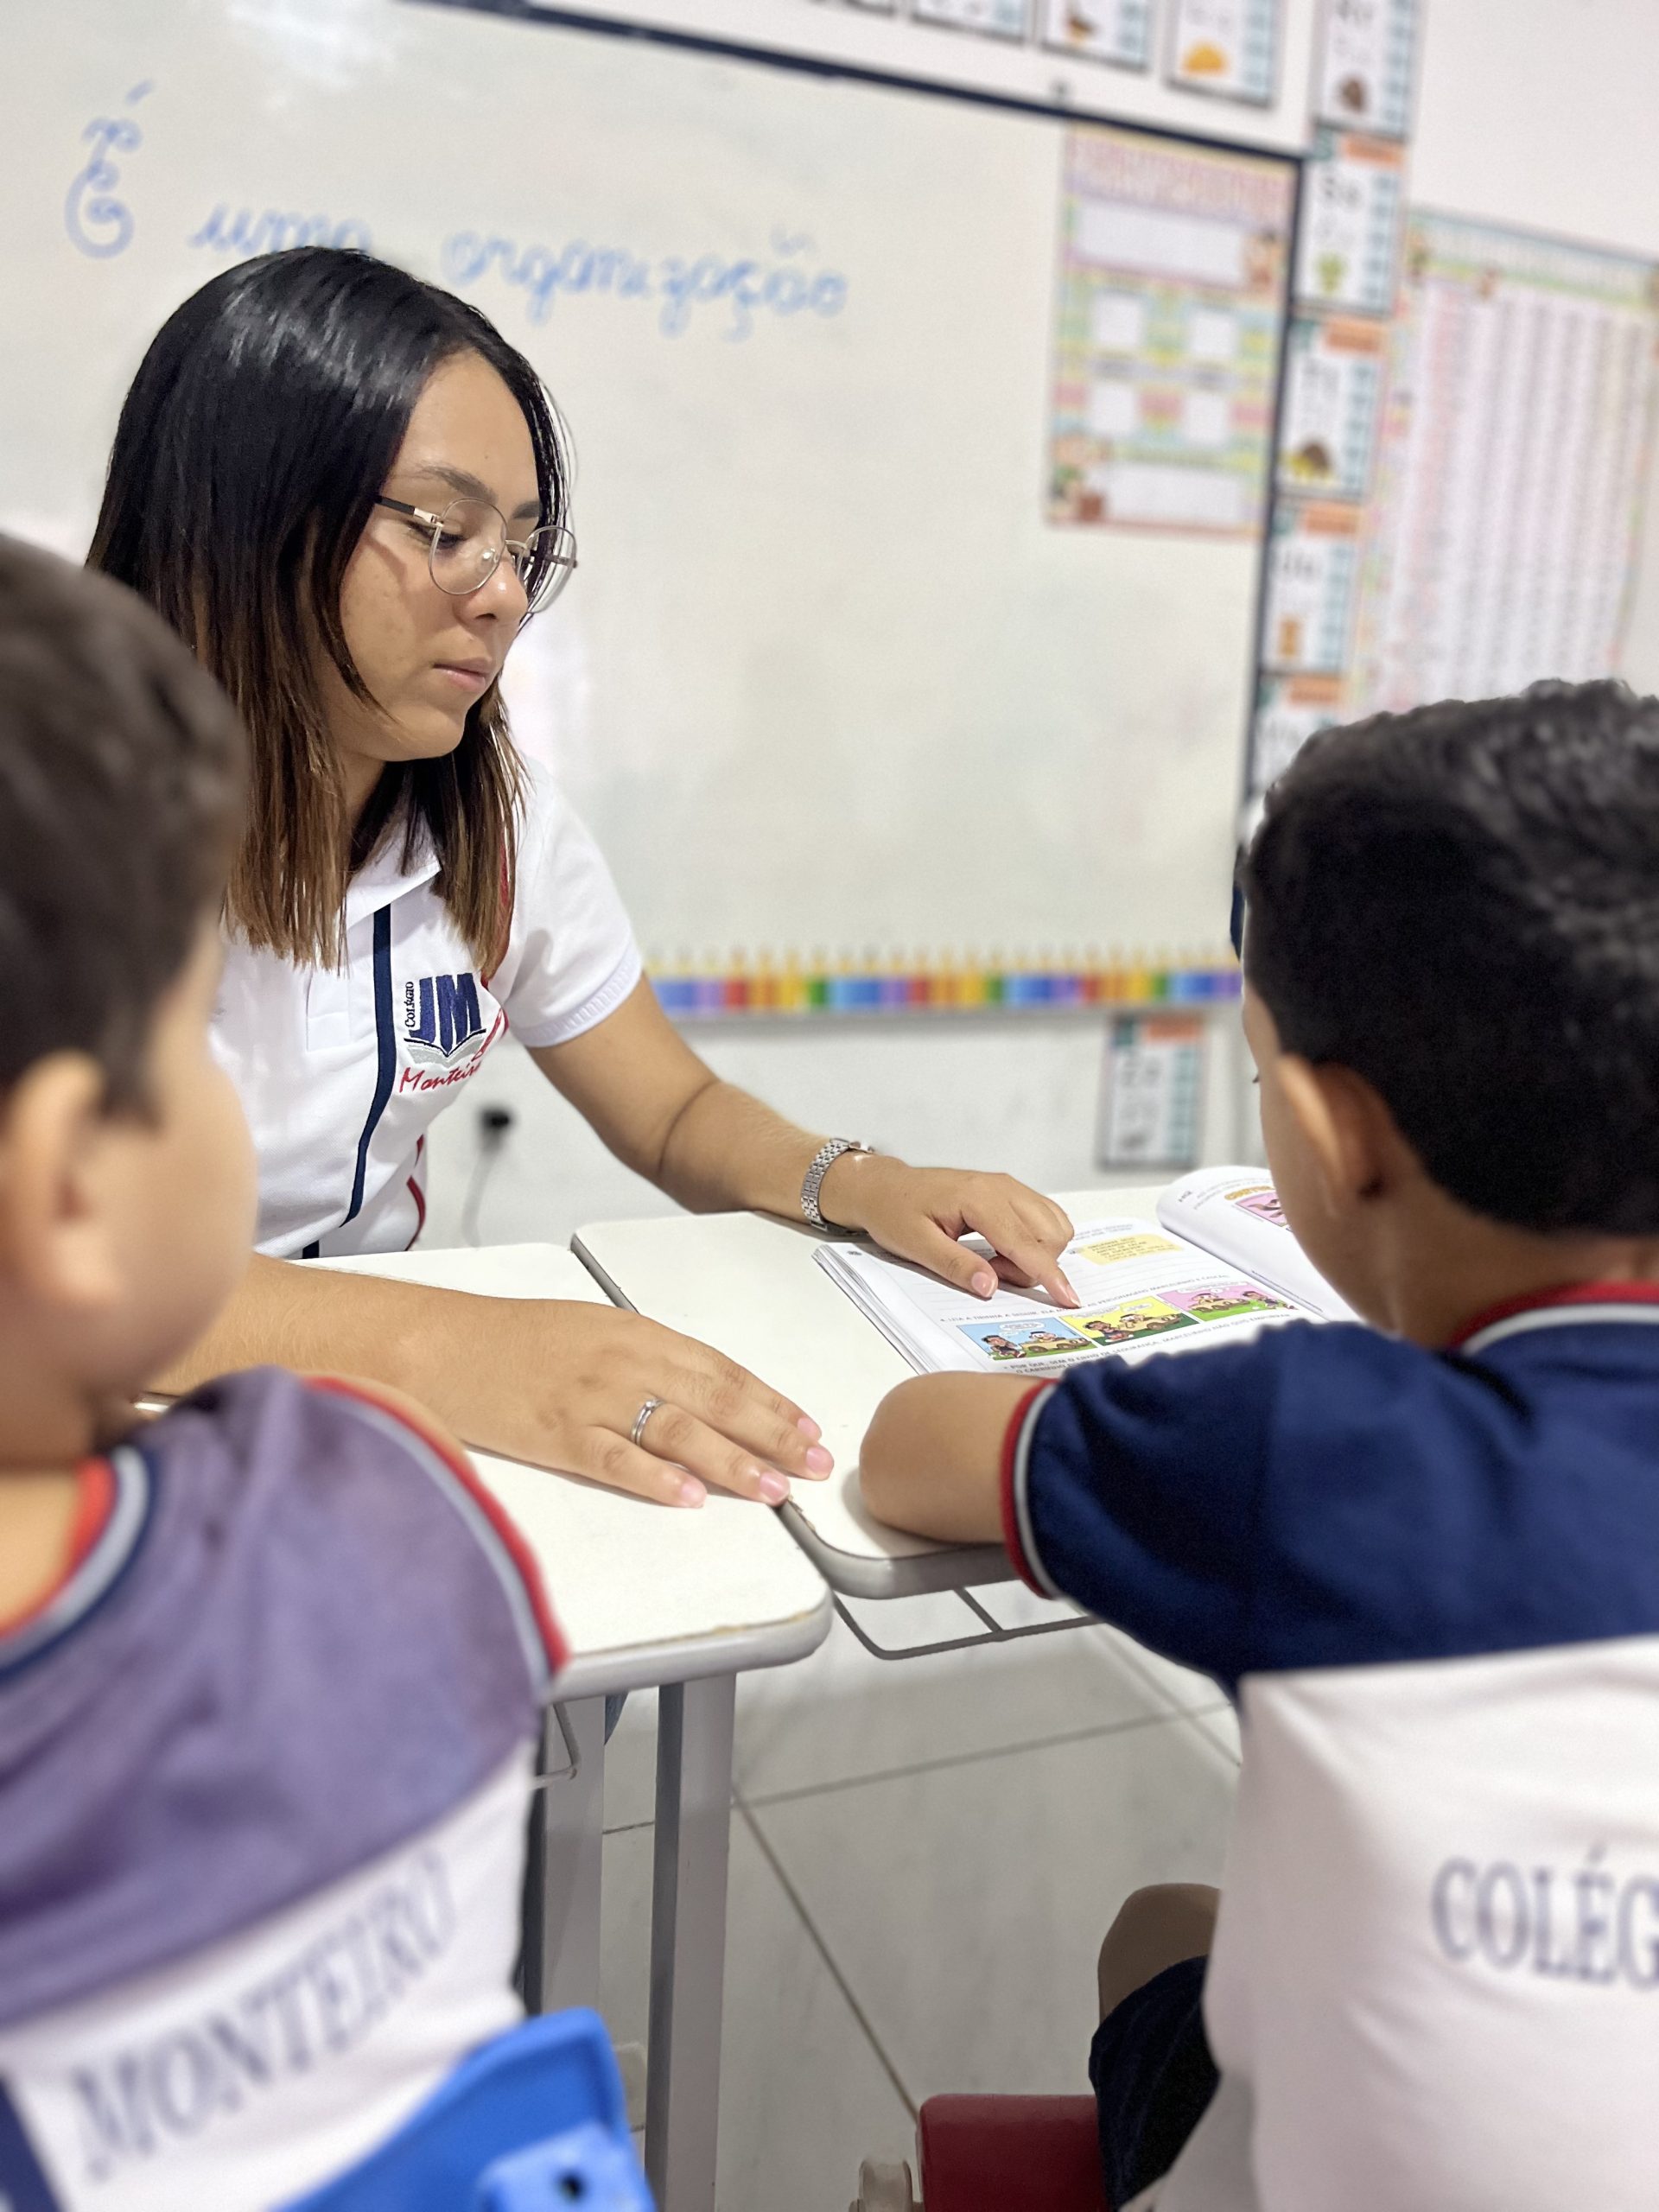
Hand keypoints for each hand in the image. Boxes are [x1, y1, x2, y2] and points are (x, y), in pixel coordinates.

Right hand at [407, 1296, 833, 1509]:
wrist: (438, 1342)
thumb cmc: (511, 1339)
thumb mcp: (591, 1331)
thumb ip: (646, 1360)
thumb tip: (700, 1396)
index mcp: (637, 1332)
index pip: (721, 1369)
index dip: (770, 1400)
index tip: (809, 1427)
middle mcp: (624, 1361)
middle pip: (714, 1399)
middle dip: (772, 1434)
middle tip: (815, 1464)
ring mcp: (590, 1398)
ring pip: (677, 1430)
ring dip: (731, 1462)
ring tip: (773, 1490)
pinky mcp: (555, 1434)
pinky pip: (614, 1458)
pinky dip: (654, 1477)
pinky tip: (688, 1497)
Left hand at [818, 1156, 1076, 1305]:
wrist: (885, 1187)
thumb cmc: (895, 1213)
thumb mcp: (916, 1246)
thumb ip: (956, 1266)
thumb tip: (990, 1288)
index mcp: (978, 1198)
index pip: (1026, 1242)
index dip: (1049, 1274)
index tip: (1068, 1298)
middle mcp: (1001, 1187)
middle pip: (1049, 1234)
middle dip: (1032, 1266)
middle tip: (989, 1274)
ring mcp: (1008, 1186)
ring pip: (1053, 1225)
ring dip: (1035, 1254)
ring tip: (994, 1263)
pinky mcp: (1010, 1191)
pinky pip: (1043, 1217)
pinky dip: (1035, 1241)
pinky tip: (1004, 1250)